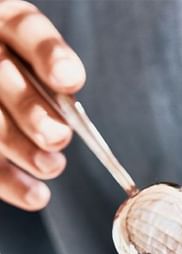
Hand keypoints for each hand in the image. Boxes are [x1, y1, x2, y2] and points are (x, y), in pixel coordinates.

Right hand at [0, 1, 84, 210]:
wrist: (7, 93)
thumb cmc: (32, 80)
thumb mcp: (43, 66)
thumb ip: (54, 78)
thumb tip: (70, 108)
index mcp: (5, 25)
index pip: (24, 28)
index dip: (48, 54)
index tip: (69, 80)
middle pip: (0, 77)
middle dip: (30, 111)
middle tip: (58, 137)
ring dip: (21, 148)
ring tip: (51, 166)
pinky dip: (10, 182)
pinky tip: (37, 196)